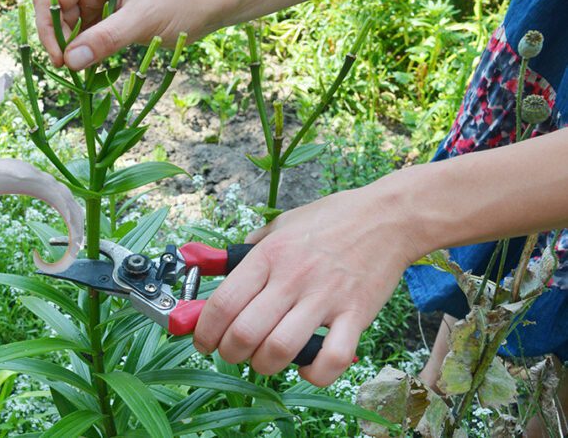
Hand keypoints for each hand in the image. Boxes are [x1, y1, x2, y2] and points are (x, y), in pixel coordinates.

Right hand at [33, 0, 227, 69]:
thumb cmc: (179, 3)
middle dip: (61, 42)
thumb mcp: (142, 21)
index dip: (48, 27)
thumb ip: (106, 39)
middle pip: (55, 15)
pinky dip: (86, 54)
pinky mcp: (105, 19)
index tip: (61, 58)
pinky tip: (96, 67)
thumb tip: (71, 61)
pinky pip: (84, 38)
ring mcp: (96, 1)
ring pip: (67, 30)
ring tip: (88, 71)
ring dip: (74, 51)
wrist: (206, 6)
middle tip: (75, 70)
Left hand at [192, 177, 423, 385]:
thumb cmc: (332, 218)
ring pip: (280, 349)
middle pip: (244, 333)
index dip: (204, 331)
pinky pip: (332, 358)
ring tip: (264, 360)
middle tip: (232, 352)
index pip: (223, 303)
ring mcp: (325, 298)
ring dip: (264, 365)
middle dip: (229, 353)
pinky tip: (307, 367)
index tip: (202, 342)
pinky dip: (315, 373)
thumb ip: (252, 247)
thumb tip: (220, 266)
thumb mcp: (282, 223)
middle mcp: (292, 278)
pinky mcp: (357, 314)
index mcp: (268, 255)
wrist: (388, 216)